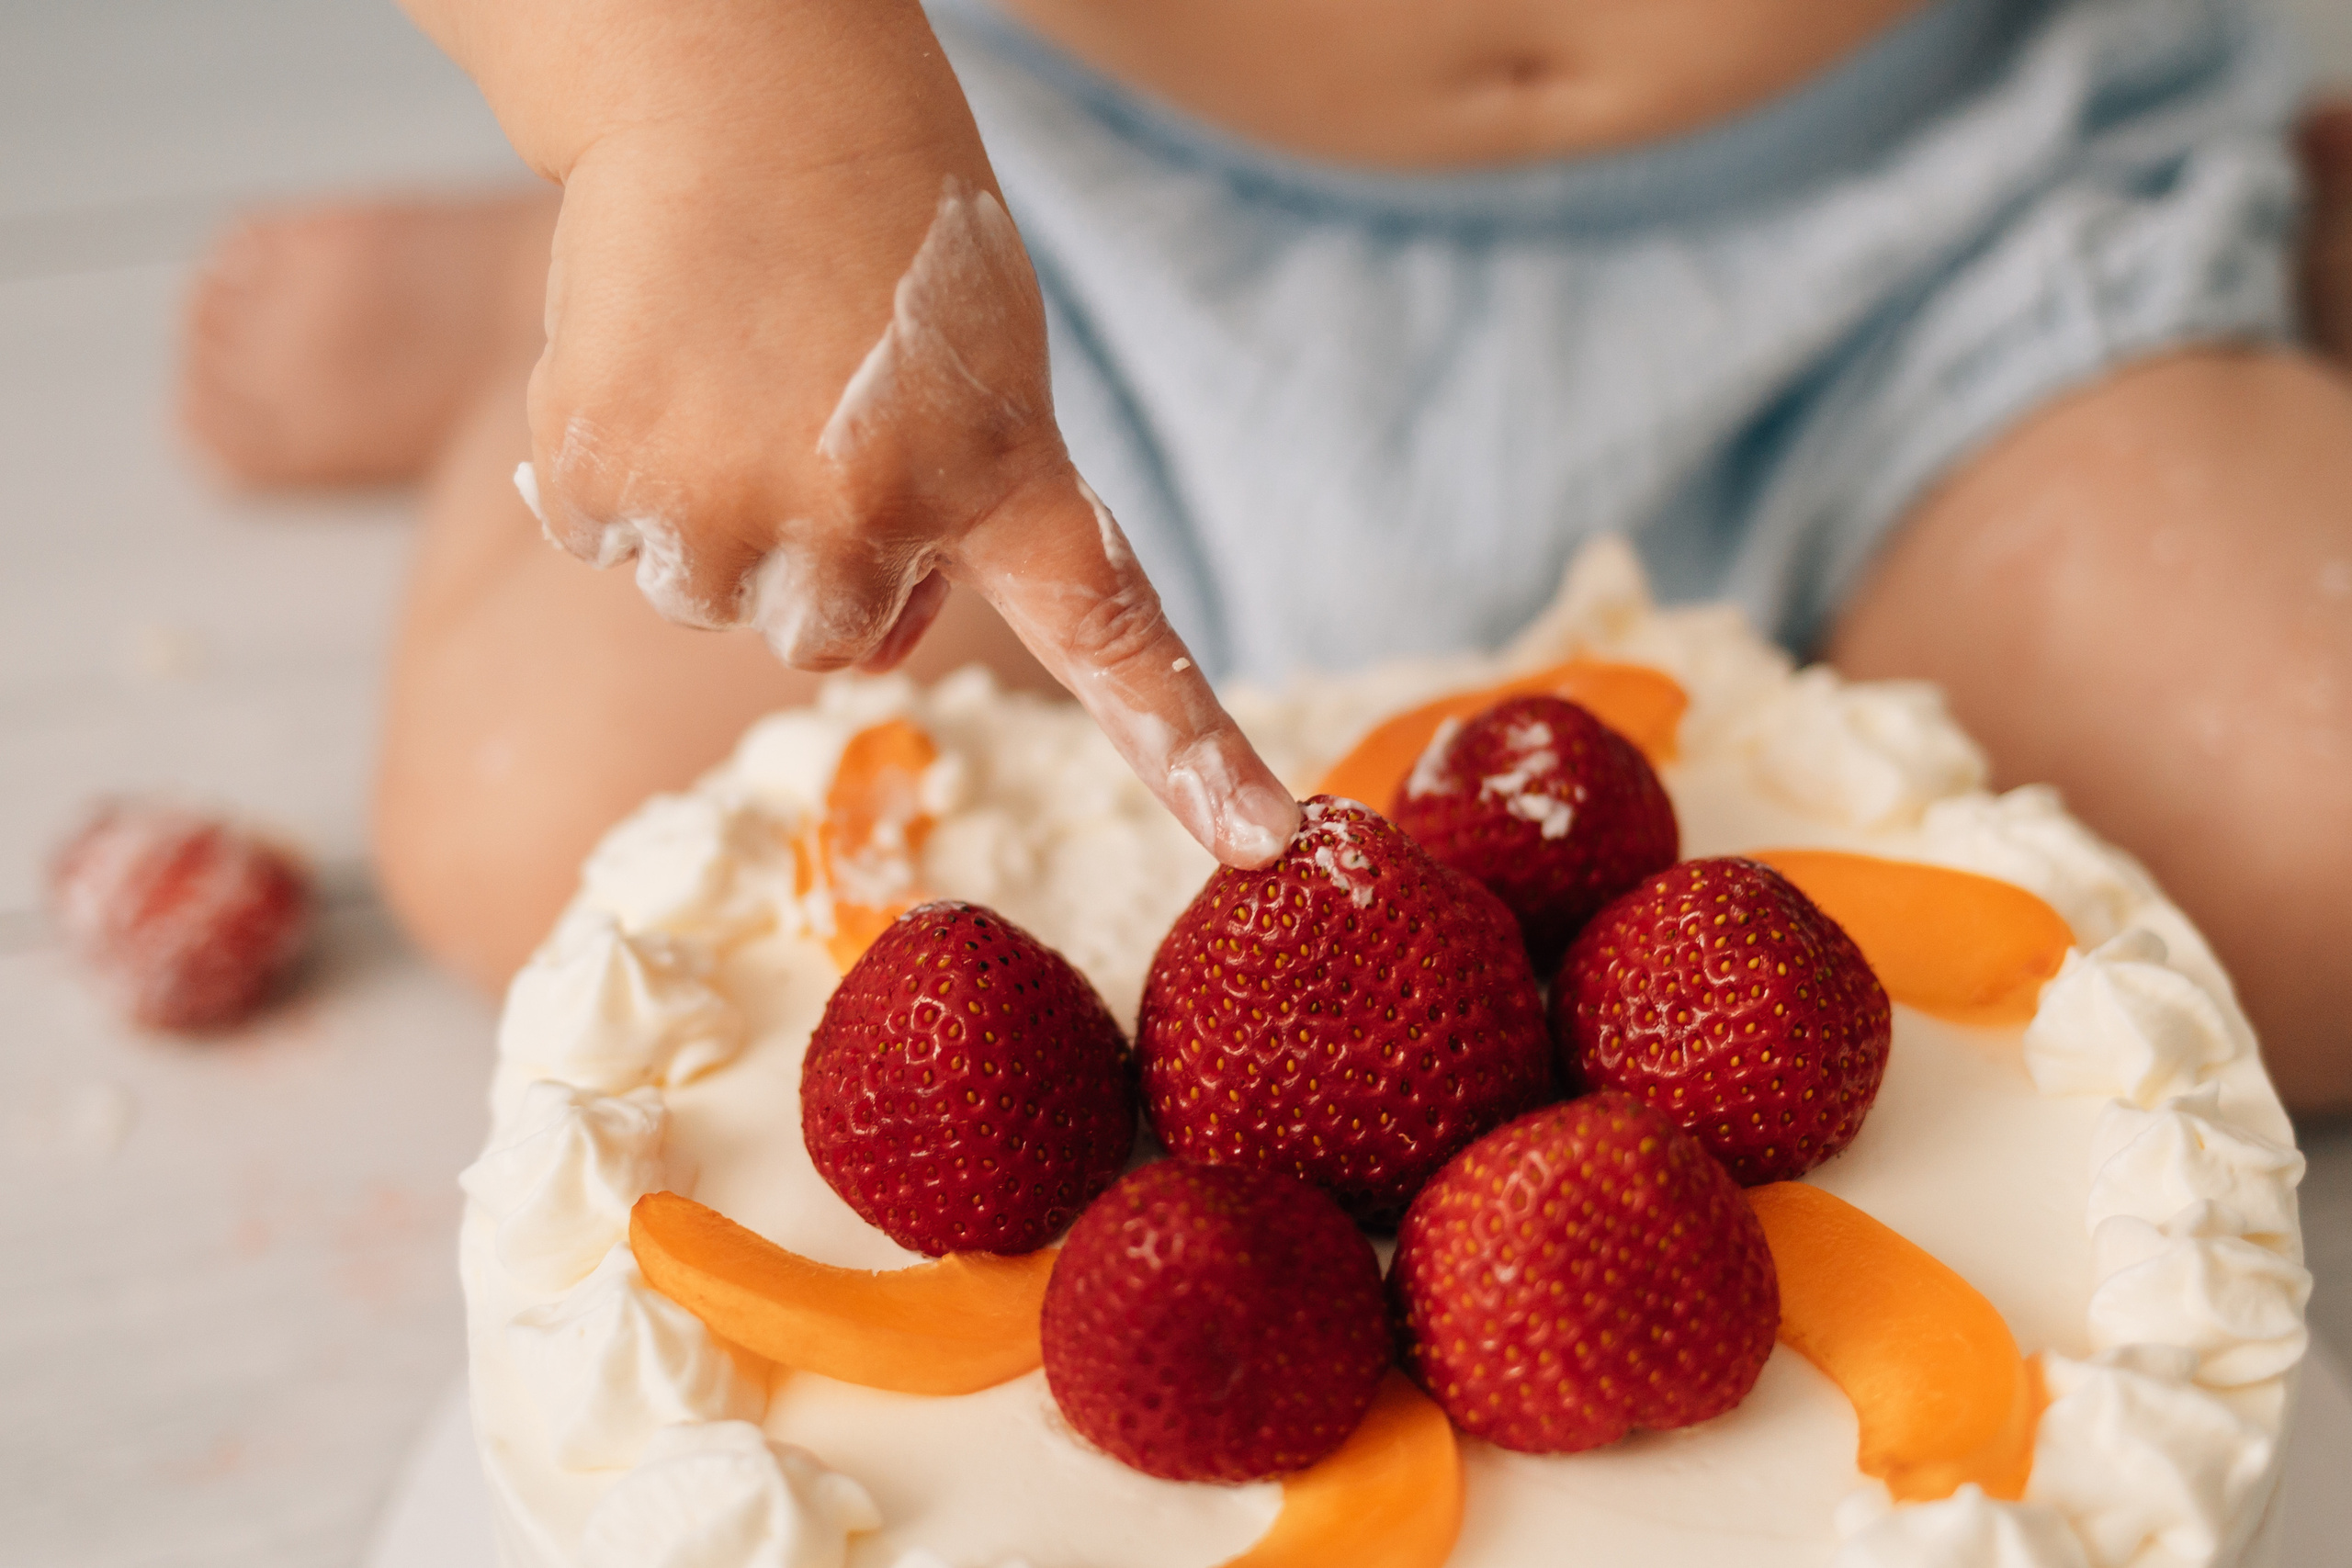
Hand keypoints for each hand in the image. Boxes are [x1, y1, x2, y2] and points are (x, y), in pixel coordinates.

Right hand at [460, 2, 1295, 864]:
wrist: (734, 78)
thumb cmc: (874, 217)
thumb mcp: (979, 363)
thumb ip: (953, 513)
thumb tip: (864, 641)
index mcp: (1004, 472)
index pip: (1120, 639)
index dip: (1195, 750)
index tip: (1272, 837)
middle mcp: (877, 518)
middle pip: (831, 641)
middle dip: (816, 558)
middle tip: (806, 412)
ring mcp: (735, 511)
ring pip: (709, 601)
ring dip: (706, 514)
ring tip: (727, 367)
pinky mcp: (608, 479)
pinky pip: (605, 537)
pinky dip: (613, 469)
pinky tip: (651, 358)